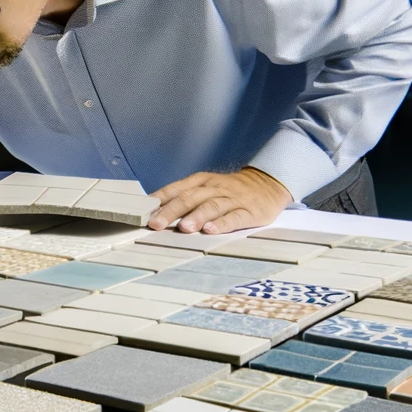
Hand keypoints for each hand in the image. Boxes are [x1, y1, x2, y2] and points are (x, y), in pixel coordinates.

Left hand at [148, 167, 291, 233]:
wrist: (268, 184)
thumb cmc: (229, 190)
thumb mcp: (206, 187)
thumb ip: (183, 197)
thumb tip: (153, 211)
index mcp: (201, 181)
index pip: (176, 189)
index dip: (160, 200)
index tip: (143, 212)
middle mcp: (214, 188)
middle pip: (190, 198)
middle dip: (171, 211)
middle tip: (156, 224)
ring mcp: (232, 199)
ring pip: (212, 206)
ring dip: (196, 216)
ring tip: (184, 227)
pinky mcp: (249, 211)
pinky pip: (235, 217)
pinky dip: (222, 224)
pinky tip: (211, 230)